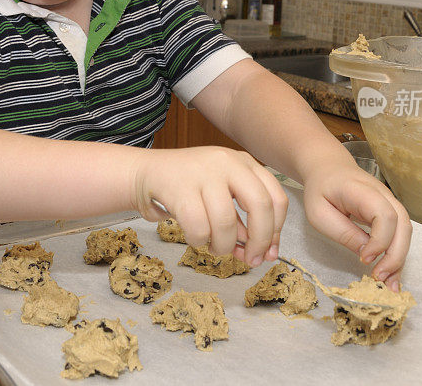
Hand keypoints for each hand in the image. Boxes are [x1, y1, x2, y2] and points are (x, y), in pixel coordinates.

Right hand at [132, 146, 287, 266]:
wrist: (145, 173)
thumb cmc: (188, 189)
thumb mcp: (222, 196)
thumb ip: (244, 220)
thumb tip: (265, 254)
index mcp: (243, 162)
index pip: (276, 197)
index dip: (276, 230)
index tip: (268, 251)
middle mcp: (227, 162)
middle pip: (260, 205)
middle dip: (260, 240)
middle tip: (251, 259)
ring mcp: (203, 172)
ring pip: (226, 222)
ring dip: (223, 246)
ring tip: (215, 248)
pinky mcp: (179, 187)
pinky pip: (198, 228)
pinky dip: (199, 241)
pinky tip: (196, 238)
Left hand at [302, 160, 411, 290]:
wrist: (328, 170)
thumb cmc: (321, 190)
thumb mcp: (319, 213)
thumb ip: (343, 232)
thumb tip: (366, 253)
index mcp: (361, 190)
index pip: (384, 214)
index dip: (380, 240)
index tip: (365, 259)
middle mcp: (382, 194)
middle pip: (402, 224)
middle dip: (395, 255)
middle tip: (380, 277)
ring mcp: (389, 202)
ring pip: (405, 231)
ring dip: (399, 258)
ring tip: (389, 283)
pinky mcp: (390, 212)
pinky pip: (399, 233)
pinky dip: (396, 254)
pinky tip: (391, 273)